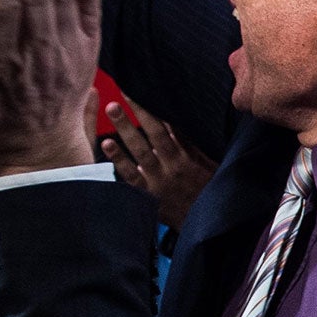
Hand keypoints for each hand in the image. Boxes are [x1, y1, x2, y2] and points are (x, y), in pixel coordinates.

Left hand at [101, 100, 218, 227]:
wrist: (204, 226)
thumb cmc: (207, 192)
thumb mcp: (209, 167)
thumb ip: (194, 146)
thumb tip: (179, 120)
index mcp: (189, 159)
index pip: (172, 127)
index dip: (158, 109)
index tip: (146, 90)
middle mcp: (173, 167)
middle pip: (154, 134)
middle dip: (139, 112)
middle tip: (124, 91)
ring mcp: (158, 181)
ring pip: (140, 150)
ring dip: (126, 129)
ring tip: (113, 109)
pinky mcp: (147, 195)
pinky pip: (130, 175)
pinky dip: (118, 159)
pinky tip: (107, 143)